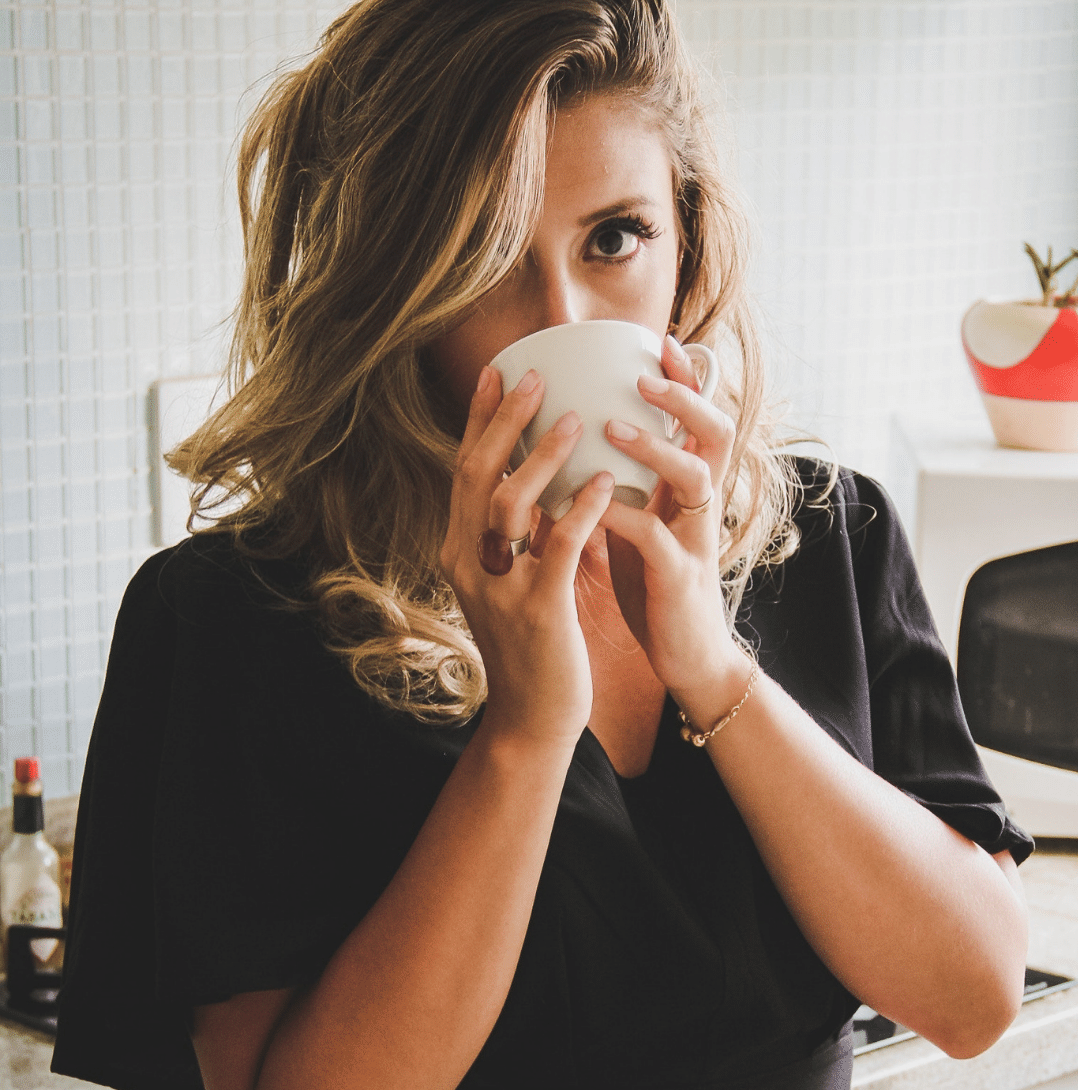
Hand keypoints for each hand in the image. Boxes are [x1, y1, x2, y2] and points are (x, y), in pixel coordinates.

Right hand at [439, 366, 614, 749]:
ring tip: (575, 418)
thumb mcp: (517, 582)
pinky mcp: (535, 610)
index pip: (464, 472)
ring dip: (542, 456)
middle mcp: (468, 563)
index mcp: (461, 552)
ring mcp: (498, 588)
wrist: (533, 719)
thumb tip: (540, 483)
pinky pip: (557, 547)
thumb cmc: (534, 649)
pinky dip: (579, 508)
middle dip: (503, 420)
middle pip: (476, 475)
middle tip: (535, 376)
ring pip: (510, 504)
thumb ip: (522, 537)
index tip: (500, 371)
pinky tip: (603, 482)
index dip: (479, 419)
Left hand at [598, 336, 746, 708]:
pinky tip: (591, 504)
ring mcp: (695, 540)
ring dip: (657, 447)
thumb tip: (582, 442)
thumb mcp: (642, 525)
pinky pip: (656, 536)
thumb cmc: (655, 590)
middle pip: (716, 432)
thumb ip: (626, 485)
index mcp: (689, 490)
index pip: (699, 419)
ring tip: (615, 425)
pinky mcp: (679, 578)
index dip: (686, 379)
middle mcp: (701, 506)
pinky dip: (622, 515)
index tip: (659, 341)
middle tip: (646, 373)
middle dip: (685, 397)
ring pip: (694, 476)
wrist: (685, 659)